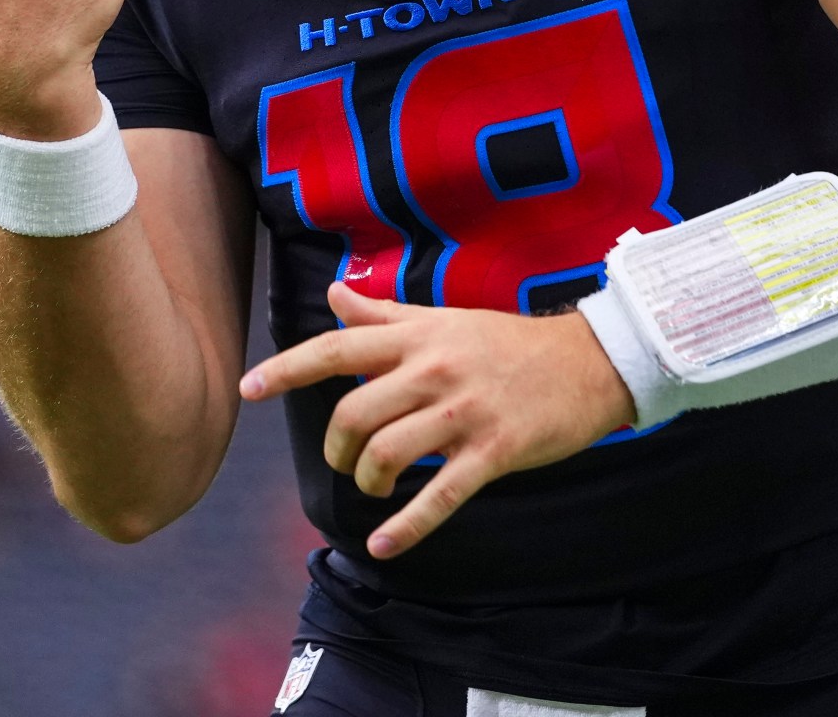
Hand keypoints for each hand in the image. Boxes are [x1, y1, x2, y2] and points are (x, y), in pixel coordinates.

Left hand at [240, 283, 636, 558]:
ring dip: (366, 481)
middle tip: (344, 460)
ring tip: (371, 487)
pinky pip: (438, 496)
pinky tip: (383, 543)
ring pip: (386, 454)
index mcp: (416, 335)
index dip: (286, 369)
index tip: (248, 388)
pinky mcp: (492, 451)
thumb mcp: (443, 318)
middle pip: (353, 413)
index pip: (336, 347)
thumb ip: (385, 312)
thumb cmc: (507, 342)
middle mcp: (432, 370)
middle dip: (337, 447)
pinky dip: (406, 526)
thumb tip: (335, 293)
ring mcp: (462, 412)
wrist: (589, 362)